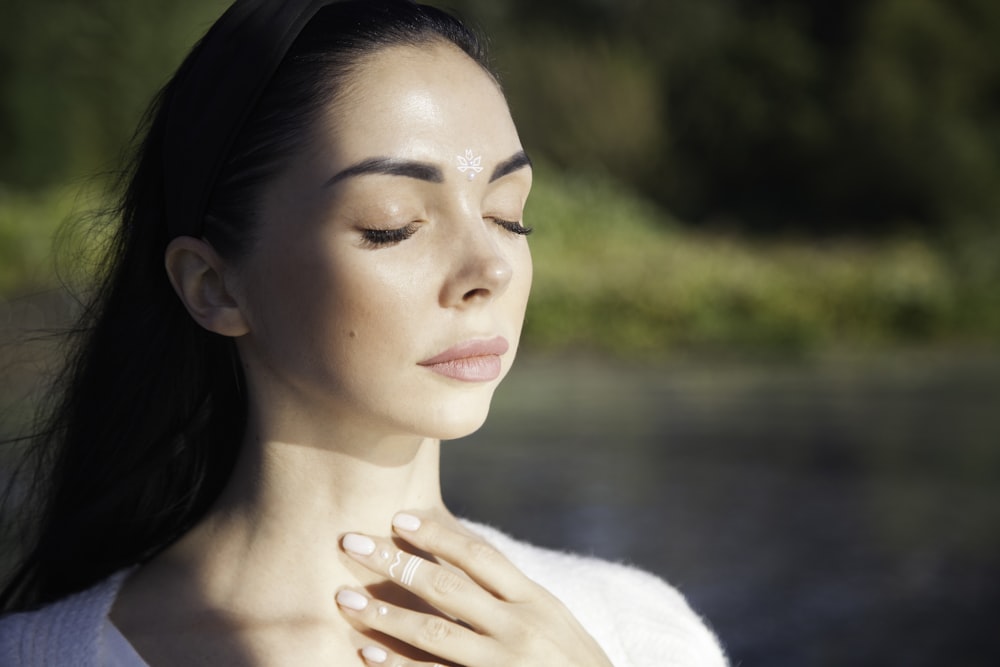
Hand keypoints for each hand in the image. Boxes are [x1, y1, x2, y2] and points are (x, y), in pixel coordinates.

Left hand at [336, 512, 613, 666]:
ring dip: (384, 615)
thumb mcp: (553, 619)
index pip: (479, 557)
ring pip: (434, 634)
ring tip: (343, 600)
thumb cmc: (572, 663)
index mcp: (535, 600)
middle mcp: (520, 628)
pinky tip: (366, 653)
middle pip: (447, 588)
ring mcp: (504, 665)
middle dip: (394, 564)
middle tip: (349, 544)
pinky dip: (398, 665)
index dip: (437, 535)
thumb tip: (460, 555)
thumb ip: (512, 592)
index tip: (398, 518)